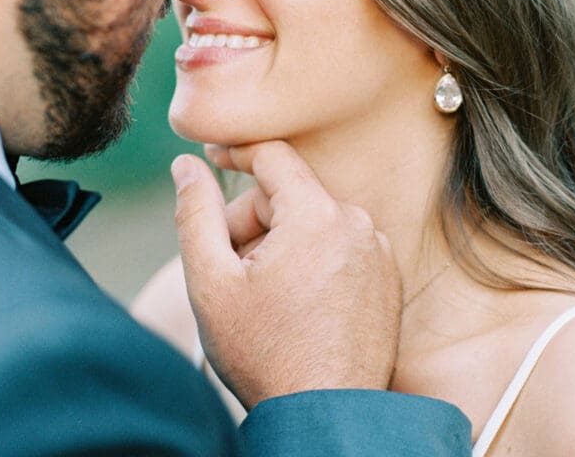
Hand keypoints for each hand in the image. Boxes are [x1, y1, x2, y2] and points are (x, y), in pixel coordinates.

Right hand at [171, 140, 401, 408]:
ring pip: (313, 223)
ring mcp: (378, 253)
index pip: (273, 156)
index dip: (236, 153)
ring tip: (263, 297)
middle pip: (290, 196)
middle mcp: (357, 224)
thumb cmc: (265, 355)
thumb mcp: (212, 282)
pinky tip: (295, 306)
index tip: (210, 158)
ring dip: (281, 245)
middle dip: (252, 222)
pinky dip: (312, 263)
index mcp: (318, 215)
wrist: (325, 420)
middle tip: (230, 271)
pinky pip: (340, 249)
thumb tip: (187, 165)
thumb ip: (195, 213)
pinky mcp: (388, 280)